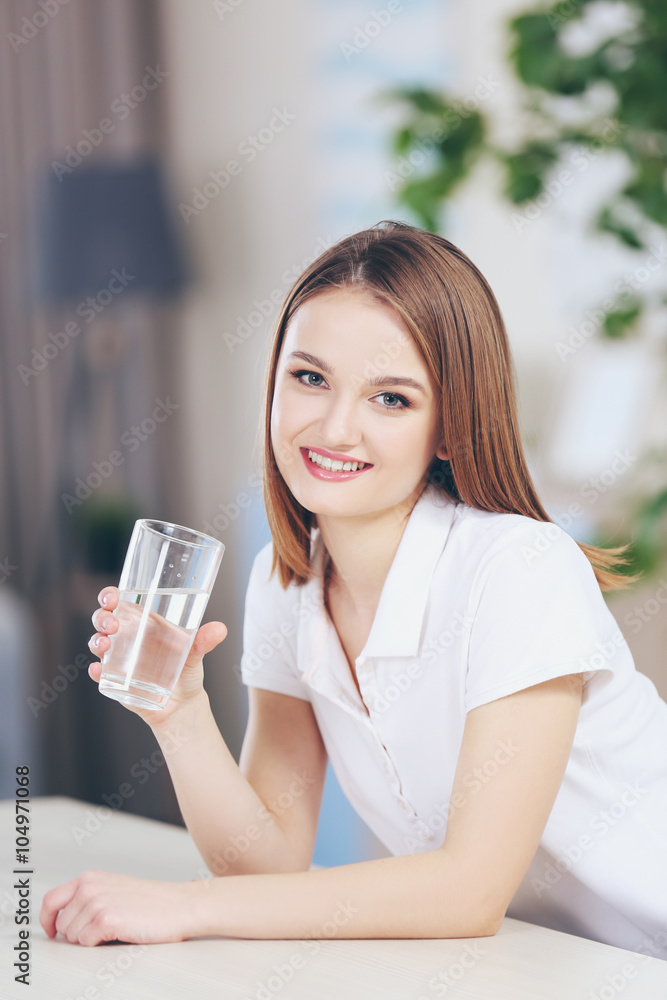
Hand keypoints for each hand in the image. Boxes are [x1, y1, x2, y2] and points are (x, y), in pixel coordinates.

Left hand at [39, 870, 203, 946]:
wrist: (180, 905)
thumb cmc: (152, 901)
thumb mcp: (114, 888)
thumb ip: (88, 896)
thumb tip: (62, 920)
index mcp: (90, 878)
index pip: (50, 900)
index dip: (46, 920)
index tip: (51, 931)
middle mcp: (89, 887)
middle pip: (61, 924)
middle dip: (77, 932)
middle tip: (102, 930)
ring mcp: (96, 902)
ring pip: (72, 936)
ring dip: (89, 939)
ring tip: (114, 929)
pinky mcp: (106, 919)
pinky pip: (86, 942)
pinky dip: (98, 944)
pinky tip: (117, 933)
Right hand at [88, 586, 227, 726]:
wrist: (183, 705)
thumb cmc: (187, 671)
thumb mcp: (196, 653)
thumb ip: (204, 641)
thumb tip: (221, 629)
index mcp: (143, 623)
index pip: (120, 602)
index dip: (110, 595)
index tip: (113, 596)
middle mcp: (127, 637)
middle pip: (104, 619)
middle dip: (102, 618)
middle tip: (112, 625)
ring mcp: (119, 659)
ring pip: (98, 643)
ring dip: (97, 641)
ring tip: (106, 646)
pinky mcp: (116, 681)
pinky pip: (100, 674)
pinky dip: (97, 671)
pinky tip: (99, 670)